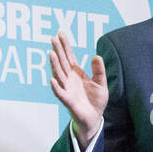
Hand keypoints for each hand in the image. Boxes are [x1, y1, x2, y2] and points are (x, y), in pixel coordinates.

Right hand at [49, 32, 107, 147]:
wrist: (94, 117)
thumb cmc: (95, 100)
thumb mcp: (101, 83)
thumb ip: (99, 71)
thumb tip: (97, 56)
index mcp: (76, 73)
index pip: (69, 57)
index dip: (65, 46)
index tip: (60, 34)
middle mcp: (69, 79)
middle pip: (62, 62)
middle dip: (58, 51)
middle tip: (53, 38)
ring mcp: (67, 89)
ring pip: (59, 75)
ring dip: (54, 64)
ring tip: (51, 53)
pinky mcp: (67, 100)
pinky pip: (60, 93)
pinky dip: (56, 86)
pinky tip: (53, 79)